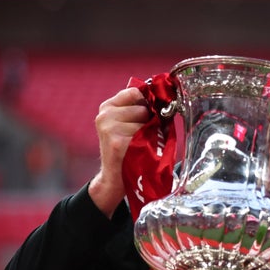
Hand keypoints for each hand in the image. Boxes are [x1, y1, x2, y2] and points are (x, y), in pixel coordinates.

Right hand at [89, 87, 150, 216]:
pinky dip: (148, 143)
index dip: (148, 103)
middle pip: (143, 108)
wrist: (116, 177)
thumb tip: (164, 96)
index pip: (136, 92)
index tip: (149, 114)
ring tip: (140, 144)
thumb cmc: (128, 147)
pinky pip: (145, 135)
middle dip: (149, 120)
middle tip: (142, 135)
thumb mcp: (129, 122)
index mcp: (107, 106)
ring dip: (149, 133)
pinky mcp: (116, 143)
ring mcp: (109, 128)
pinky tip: (138, 151)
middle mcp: (105, 115)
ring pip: (145, 121)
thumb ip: (141, 107)